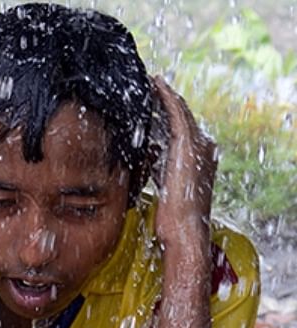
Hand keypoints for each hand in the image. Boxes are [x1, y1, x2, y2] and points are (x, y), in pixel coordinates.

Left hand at [150, 76, 216, 249]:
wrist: (182, 229)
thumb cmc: (171, 217)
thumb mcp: (163, 187)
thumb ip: (157, 169)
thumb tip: (141, 160)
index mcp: (197, 159)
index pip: (181, 131)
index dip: (167, 116)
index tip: (152, 105)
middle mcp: (202, 149)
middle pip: (183, 117)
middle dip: (167, 101)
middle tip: (150, 85)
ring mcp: (198, 146)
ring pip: (180, 111)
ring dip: (165, 94)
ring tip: (151, 81)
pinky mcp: (188, 146)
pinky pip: (177, 113)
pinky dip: (167, 97)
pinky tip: (156, 85)